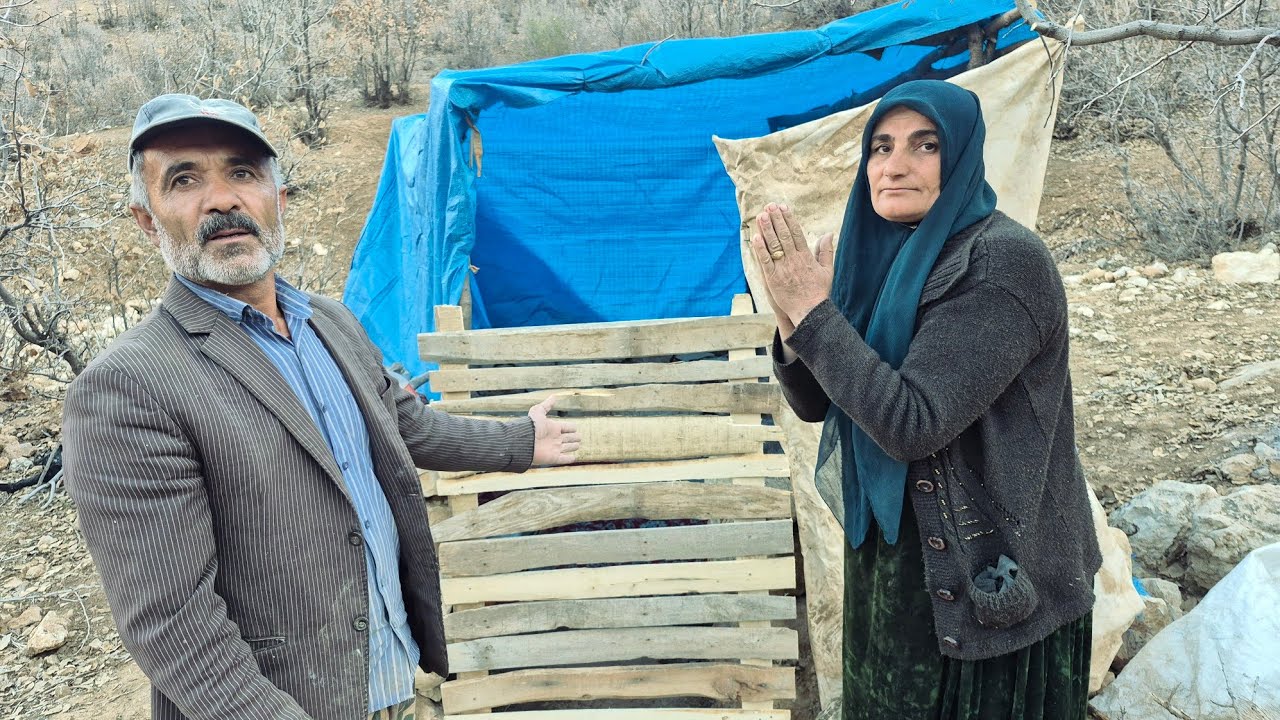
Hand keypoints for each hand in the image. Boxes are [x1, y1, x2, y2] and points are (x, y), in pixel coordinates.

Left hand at [528, 396, 579, 465]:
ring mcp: (555, 448)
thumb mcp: (538, 411)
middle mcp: (555, 438)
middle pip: (569, 438)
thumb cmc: (531, 426)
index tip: (575, 428)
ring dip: (573, 446)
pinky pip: (564, 459)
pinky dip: (569, 459)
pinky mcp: (554, 458)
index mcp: (553, 428)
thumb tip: (554, 396)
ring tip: (577, 445)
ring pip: (568, 447)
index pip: (567, 428)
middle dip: (574, 437)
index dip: (572, 428)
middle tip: (579, 437)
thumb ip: (547, 405)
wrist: (524, 441)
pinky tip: (574, 458)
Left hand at [749, 203, 834, 328]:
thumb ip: (826, 251)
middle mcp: (794, 261)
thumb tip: (828, 234)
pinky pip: (766, 262)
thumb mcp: (827, 270)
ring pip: (774, 246)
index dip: (789, 219)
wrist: (810, 312)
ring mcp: (783, 269)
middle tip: (769, 206)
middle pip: (784, 236)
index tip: (783, 207)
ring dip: (767, 230)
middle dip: (776, 220)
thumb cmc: (818, 292)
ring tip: (761, 215)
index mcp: (806, 257)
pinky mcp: (773, 279)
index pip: (797, 233)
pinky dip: (760, 250)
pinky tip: (755, 238)